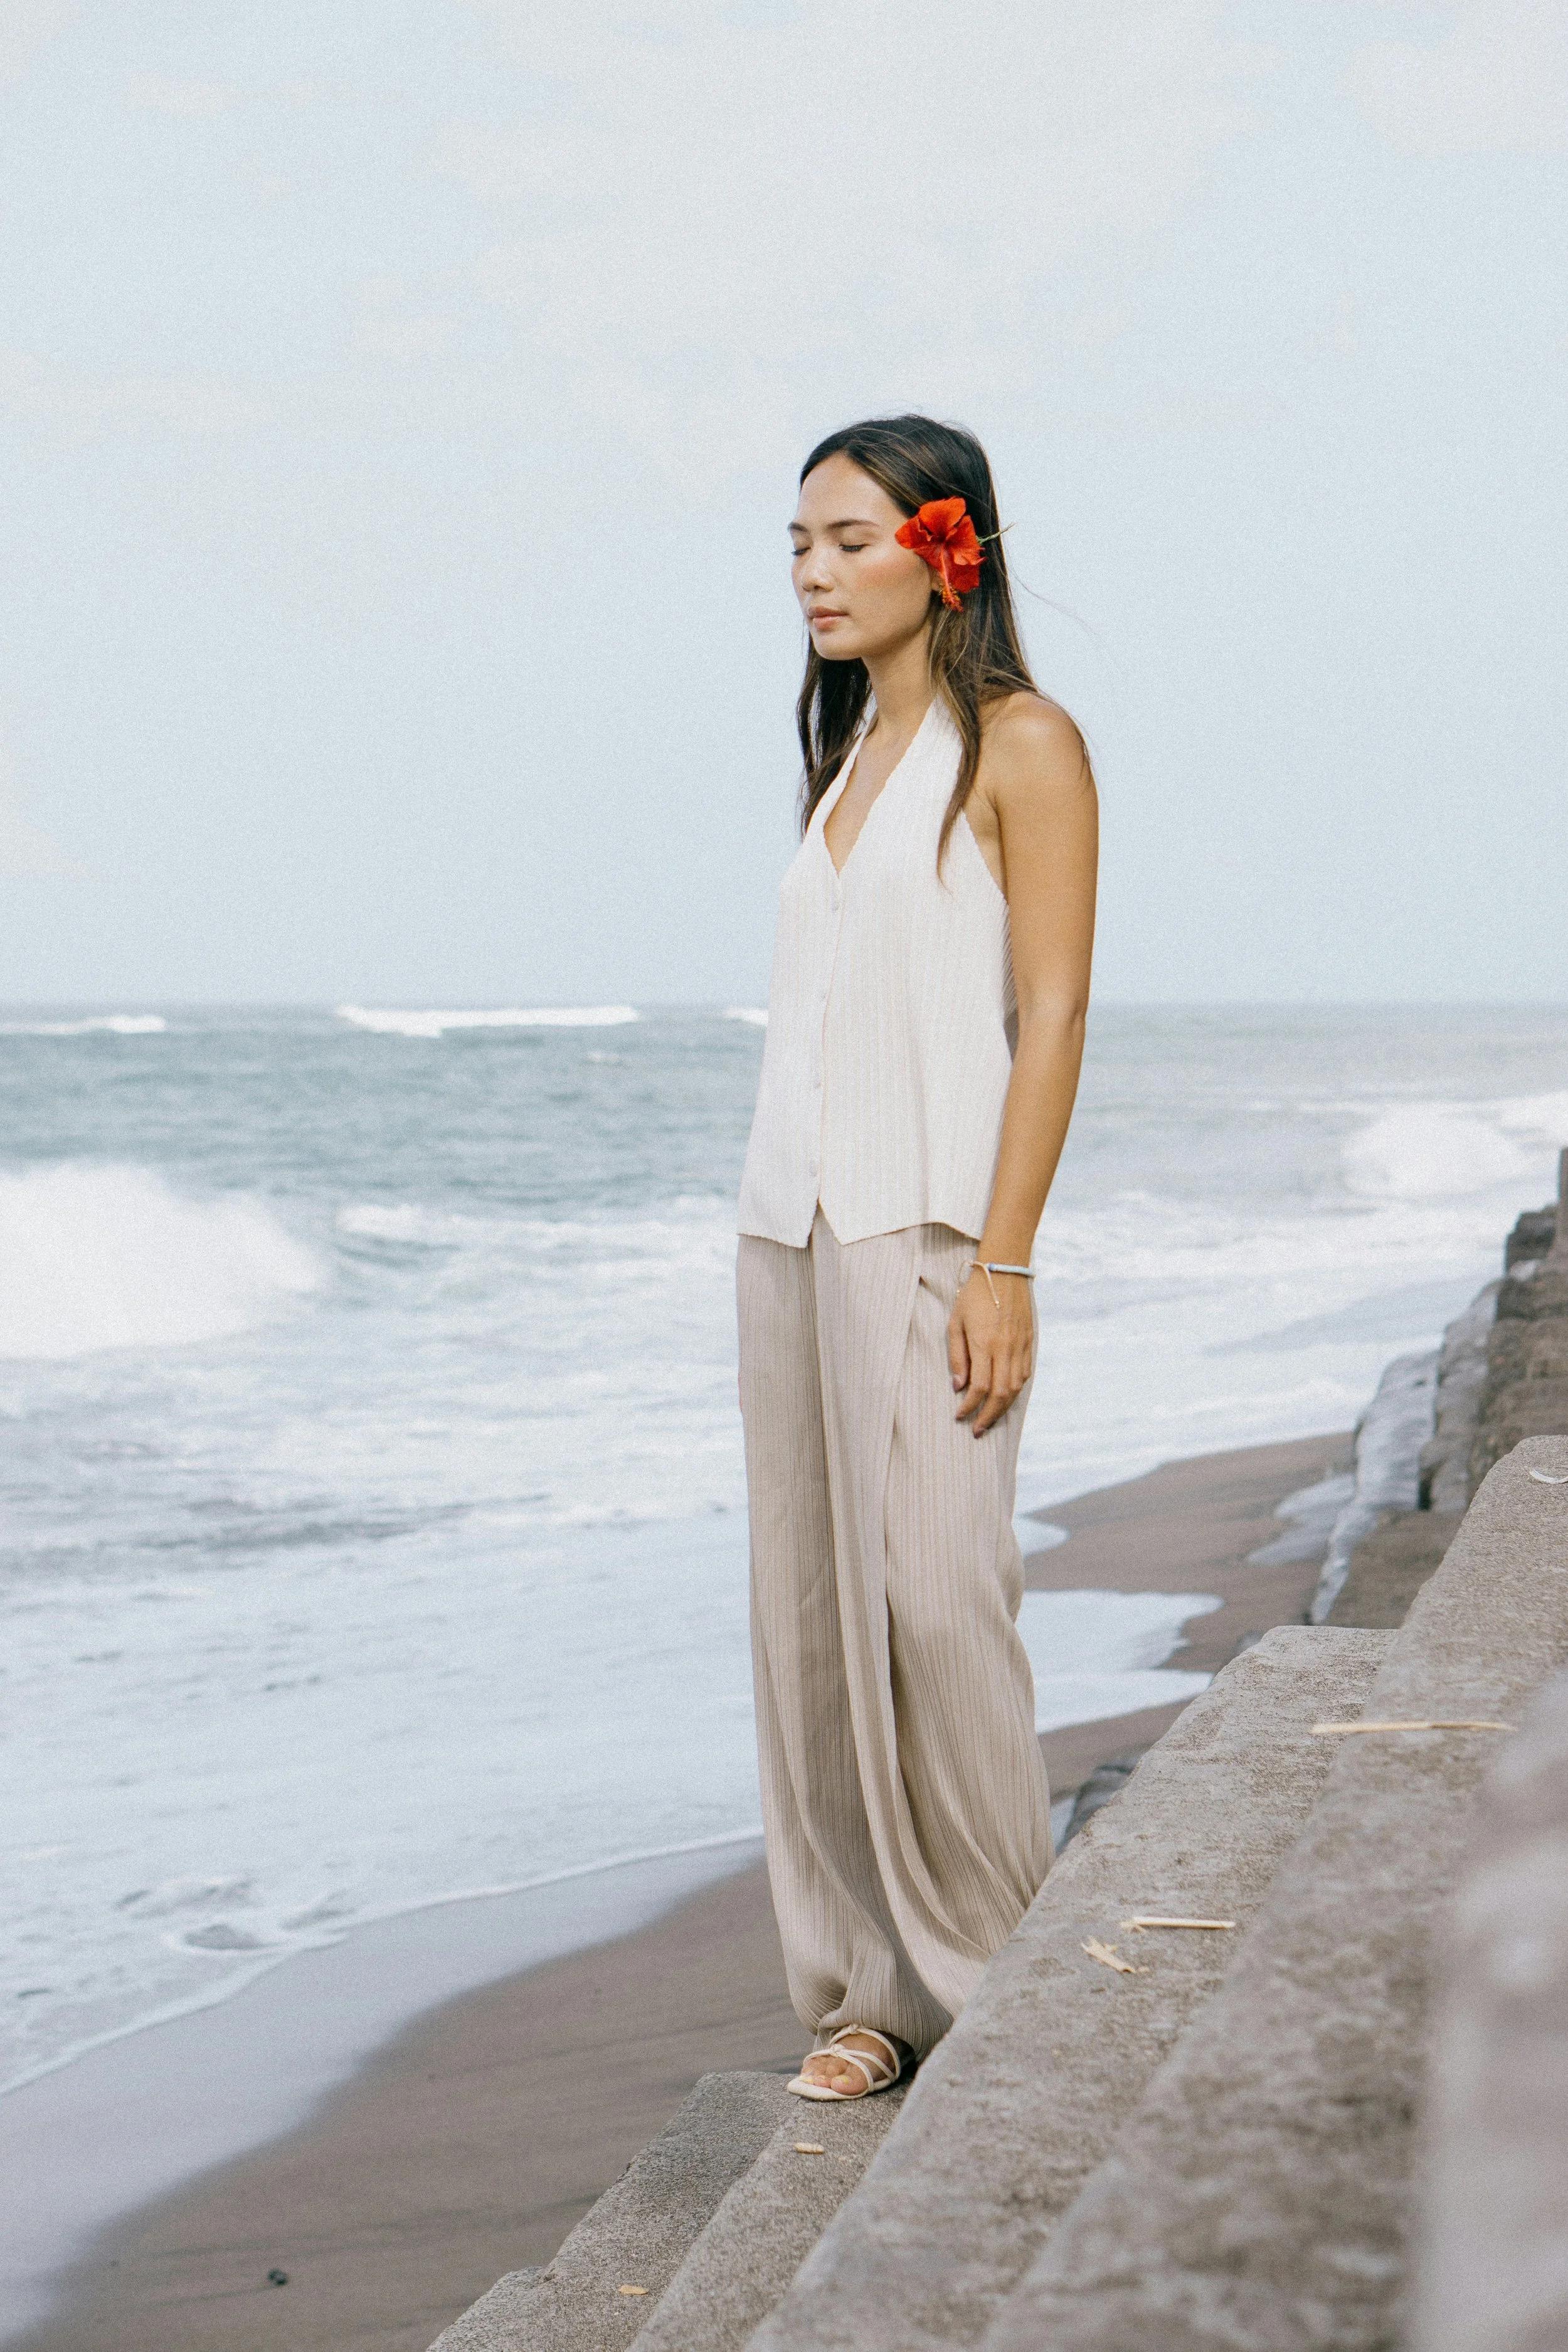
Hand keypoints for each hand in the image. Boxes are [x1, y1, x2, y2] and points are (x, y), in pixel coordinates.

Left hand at [948, 1268, 1032, 1435]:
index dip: (970, 1407)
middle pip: (1001, 1394)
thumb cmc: (973, 1295)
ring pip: (1016, 1387)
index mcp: (985, 1343)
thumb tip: (959, 1387)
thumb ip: (957, 1356)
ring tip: (990, 1418)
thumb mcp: (955, 1322)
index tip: (960, 1416)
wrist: (1004, 1270)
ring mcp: (1021, 1345)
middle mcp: (1006, 1348)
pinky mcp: (1030, 1341)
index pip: (980, 1387)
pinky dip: (1016, 1390)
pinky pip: (1025, 1373)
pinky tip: (1006, 1396)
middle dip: (989, 1416)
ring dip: (1004, 1408)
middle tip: (977, 1430)